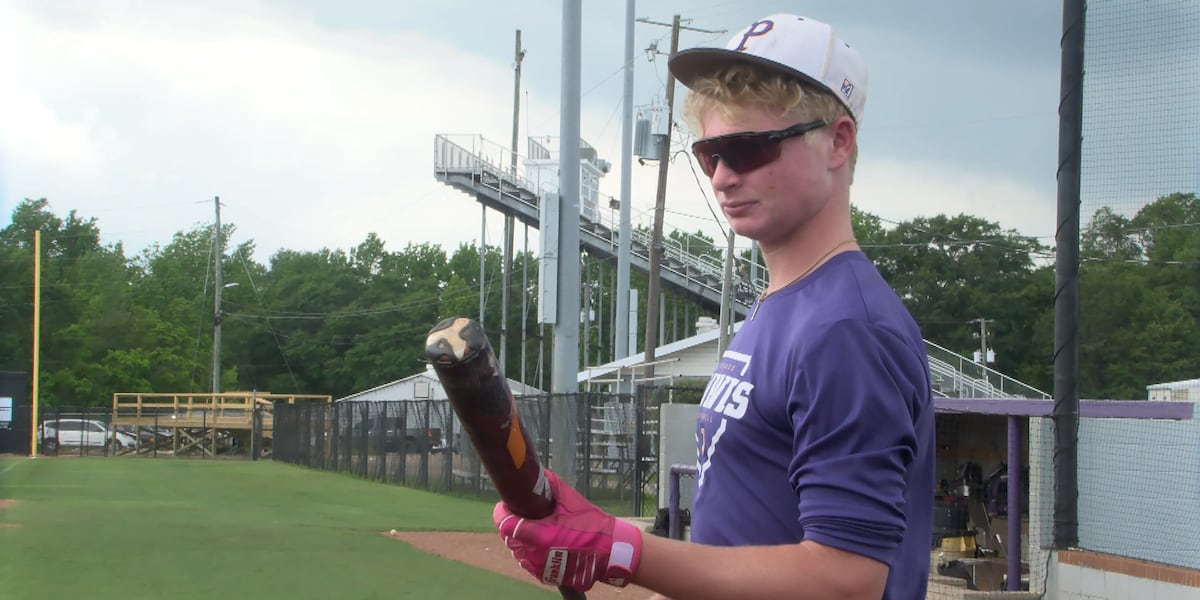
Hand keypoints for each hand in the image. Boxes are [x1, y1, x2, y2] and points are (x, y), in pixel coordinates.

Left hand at [493, 470, 641, 591]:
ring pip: (518, 551)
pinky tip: (543, 543)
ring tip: (536, 529)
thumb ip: (550, 484)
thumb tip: (536, 472)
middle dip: (514, 525)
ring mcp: (540, 568)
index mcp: (540, 535)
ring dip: (522, 540)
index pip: (506, 525)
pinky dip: (531, 552)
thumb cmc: (591, 524)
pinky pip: (529, 562)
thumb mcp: (571, 500)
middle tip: (525, 514)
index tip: (506, 505)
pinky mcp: (545, 576)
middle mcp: (536, 555)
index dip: (503, 513)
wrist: (610, 552)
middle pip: (510, 537)